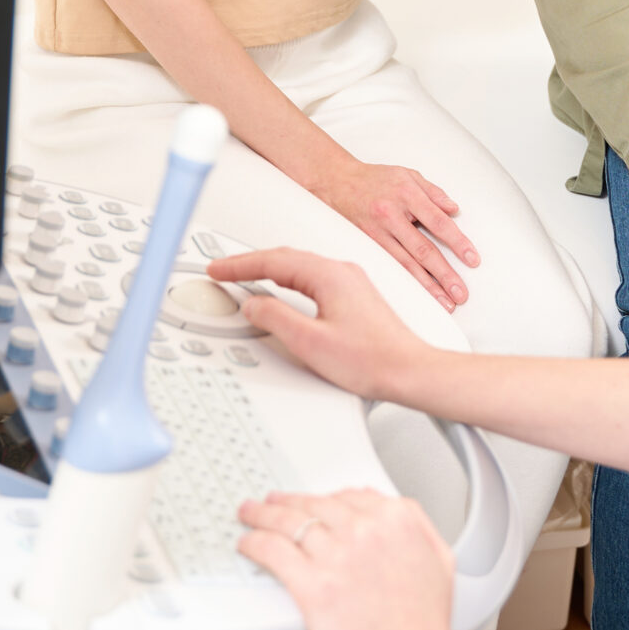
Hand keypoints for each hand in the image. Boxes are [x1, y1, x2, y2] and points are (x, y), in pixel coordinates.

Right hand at [204, 248, 437, 402]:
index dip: (240, 264)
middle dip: (251, 262)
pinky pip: (312, 278)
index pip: (273, 260)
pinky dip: (288, 280)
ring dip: (270, 270)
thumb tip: (255, 305)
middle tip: (224, 270)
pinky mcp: (354, 297)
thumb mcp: (310, 342)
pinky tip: (282, 290)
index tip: (218, 268)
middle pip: (286, 258)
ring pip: (300, 267)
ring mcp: (350, 283)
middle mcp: (341, 272)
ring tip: (245, 277)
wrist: (409, 371)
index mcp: (329, 275)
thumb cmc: (372, 360)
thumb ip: (276, 318)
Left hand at [239, 489, 469, 629]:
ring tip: (251, 515)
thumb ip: (418, 529)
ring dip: (263, 515)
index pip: (350, 496)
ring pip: (288, 521)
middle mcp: (367, 532)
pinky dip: (255, 543)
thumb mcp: (439, 563)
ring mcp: (337, 557)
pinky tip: (248, 544)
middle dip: (289, 502)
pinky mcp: (312, 586)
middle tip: (273, 502)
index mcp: (398, 521)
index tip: (313, 503)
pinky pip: (272, 551)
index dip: (325, 499)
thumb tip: (394, 515)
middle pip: (315, 505)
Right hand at [304, 157, 478, 309]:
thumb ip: (433, 192)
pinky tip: (418, 295)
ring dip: (427, 286)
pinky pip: (389, 266)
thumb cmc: (374, 179)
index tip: (472, 259)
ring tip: (445, 303)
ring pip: (405, 264)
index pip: (438, 222)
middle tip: (461, 293)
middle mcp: (391, 214)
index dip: (457, 242)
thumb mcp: (407, 174)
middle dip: (444, 274)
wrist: (335, 181)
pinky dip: (405, 282)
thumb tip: (455, 210)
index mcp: (406, 194)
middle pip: (423, 249)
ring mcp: (376, 232)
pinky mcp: (365, 243)